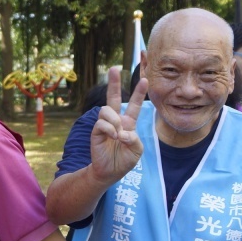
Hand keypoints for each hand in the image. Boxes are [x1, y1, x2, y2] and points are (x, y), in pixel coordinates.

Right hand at [90, 67, 149, 182]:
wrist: (110, 172)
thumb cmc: (124, 160)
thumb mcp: (137, 150)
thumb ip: (134, 138)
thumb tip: (121, 131)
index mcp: (128, 123)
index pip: (134, 105)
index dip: (139, 93)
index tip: (145, 79)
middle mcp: (116, 121)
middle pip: (114, 98)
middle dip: (114, 83)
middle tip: (114, 68)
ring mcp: (105, 125)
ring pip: (106, 109)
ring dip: (114, 120)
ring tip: (117, 134)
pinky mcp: (96, 132)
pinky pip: (101, 123)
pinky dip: (109, 129)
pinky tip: (113, 137)